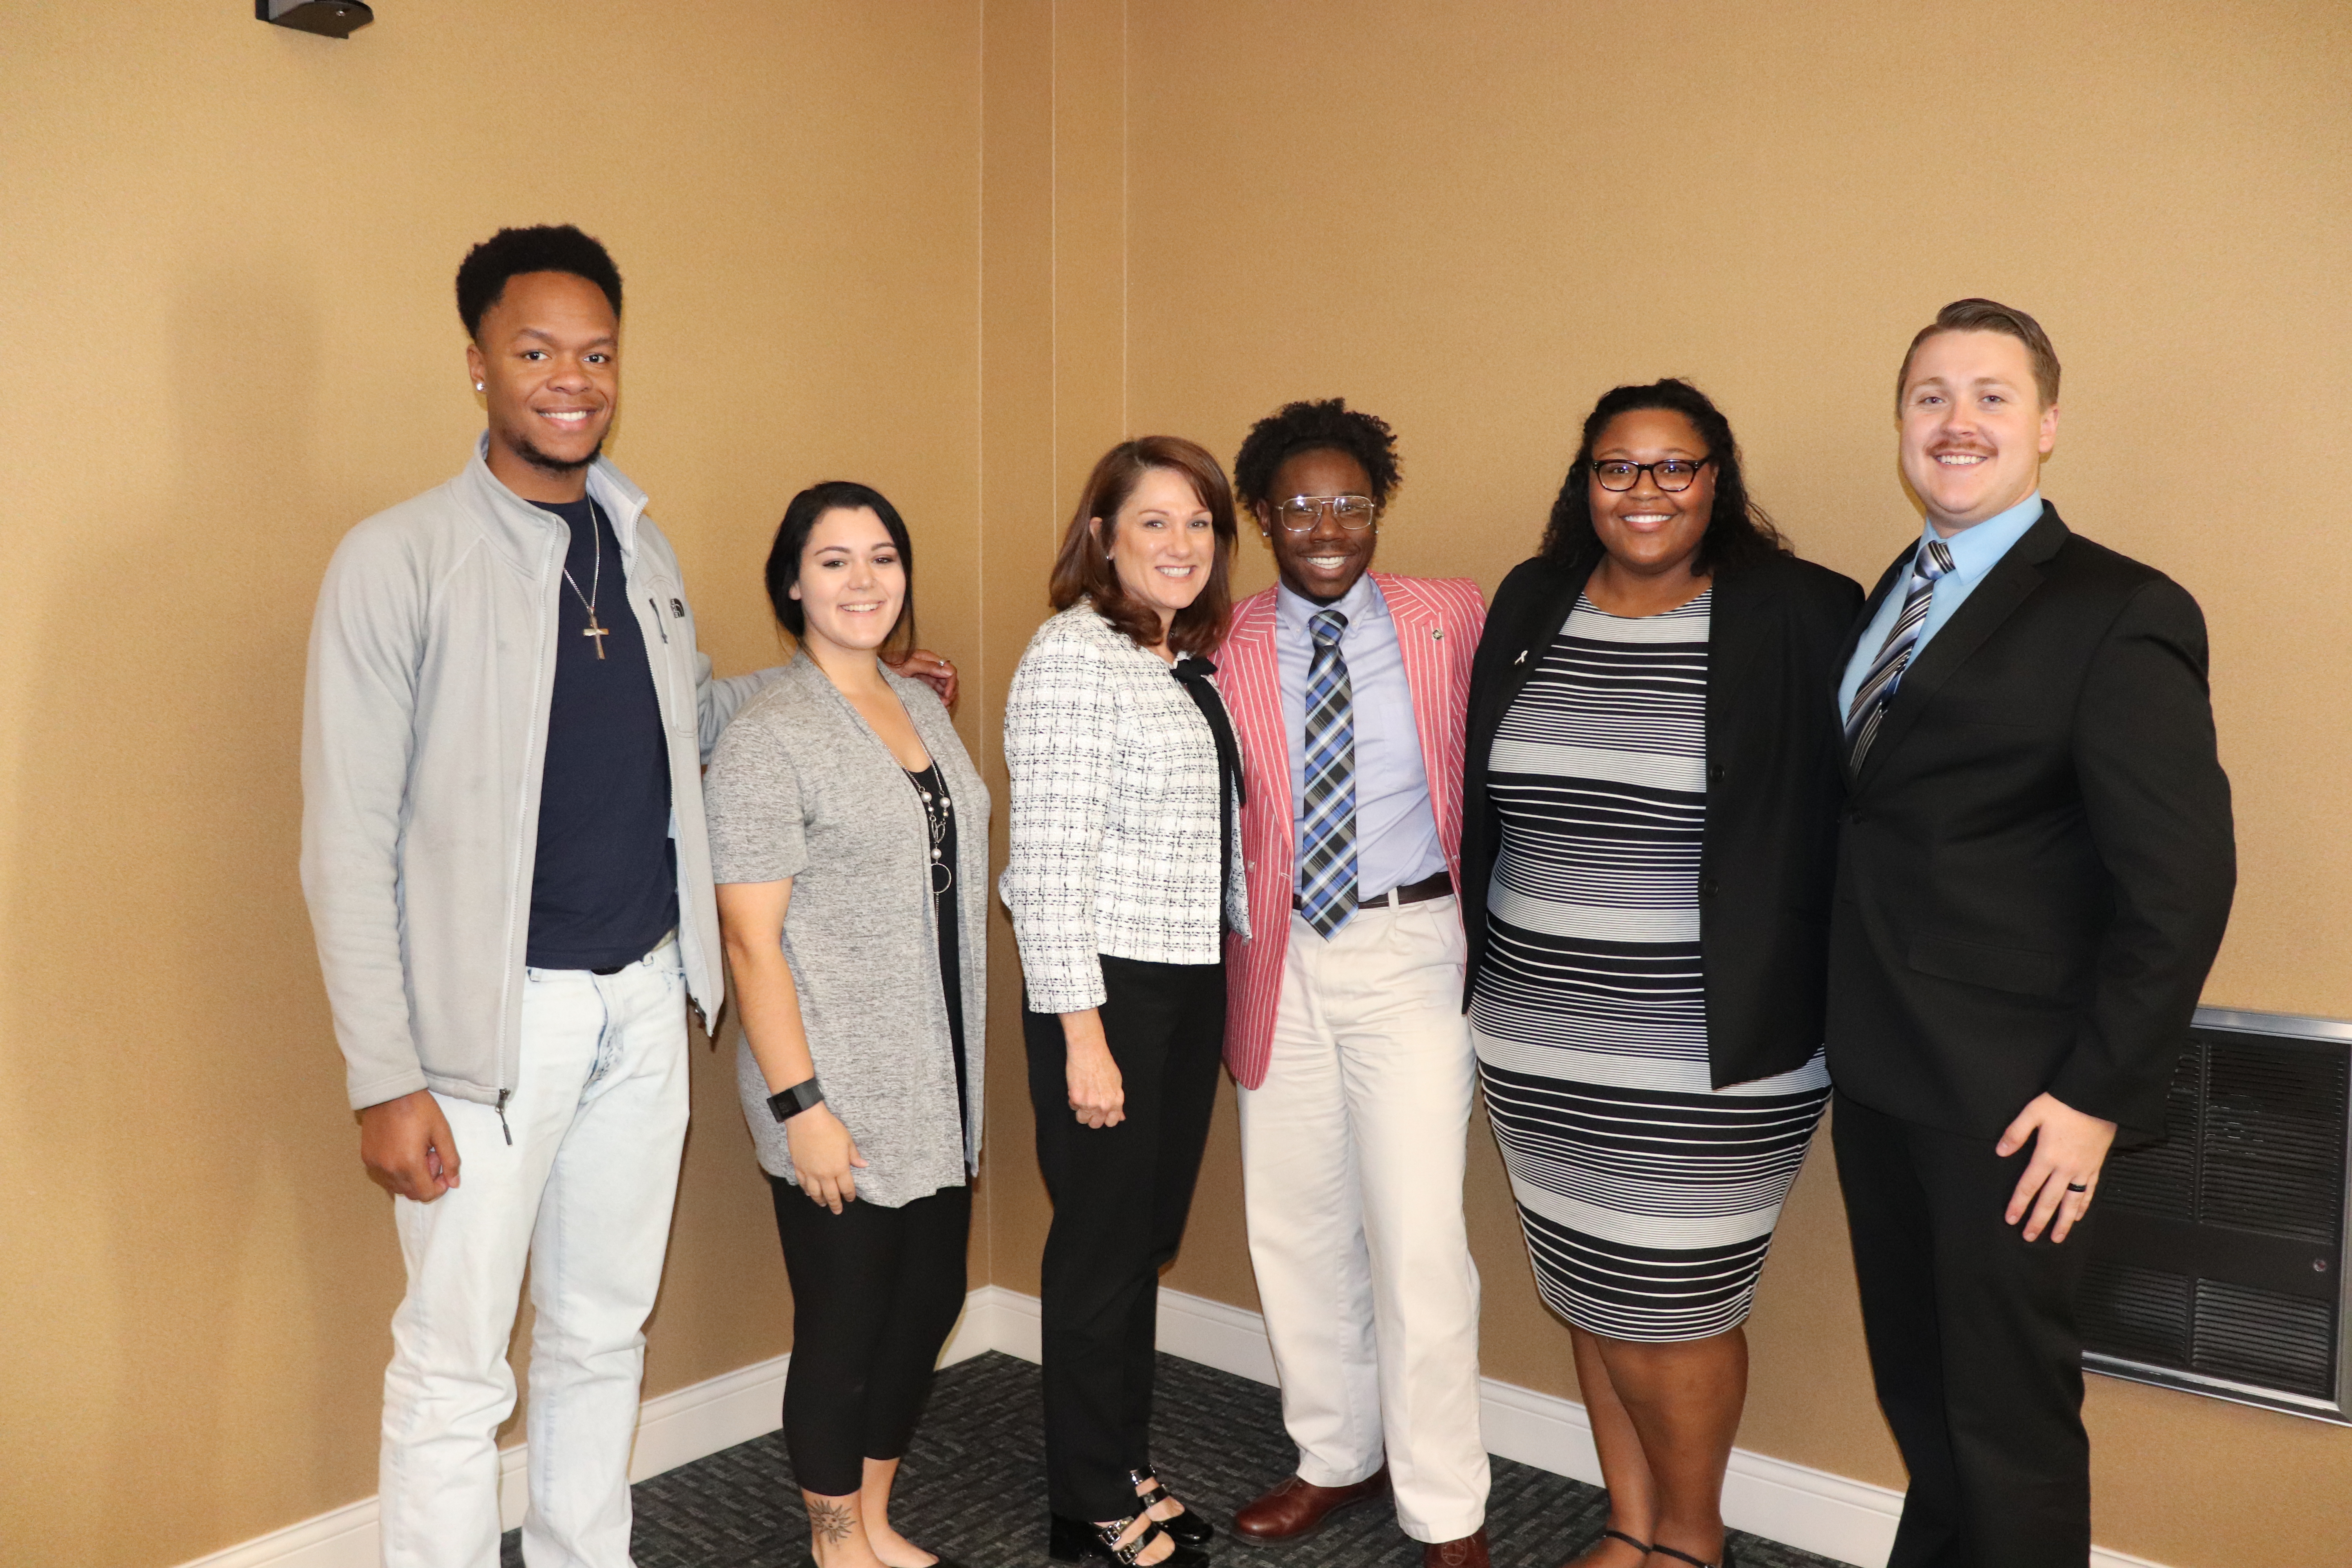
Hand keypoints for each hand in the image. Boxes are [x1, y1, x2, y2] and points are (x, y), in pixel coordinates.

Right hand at [359, 1089, 460, 1201]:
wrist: (389, 1091)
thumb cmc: (419, 1108)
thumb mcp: (442, 1131)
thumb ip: (450, 1160)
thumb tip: (454, 1184)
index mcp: (409, 1164)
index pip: (426, 1194)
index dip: (439, 1187)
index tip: (443, 1169)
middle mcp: (388, 1170)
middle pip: (412, 1193)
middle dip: (426, 1180)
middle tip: (430, 1155)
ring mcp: (375, 1165)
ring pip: (397, 1187)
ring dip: (411, 1177)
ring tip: (416, 1151)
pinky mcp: (367, 1158)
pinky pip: (384, 1177)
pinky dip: (396, 1173)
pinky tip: (402, 1151)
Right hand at [785, 1104, 867, 1212]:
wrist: (807, 1120)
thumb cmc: (830, 1128)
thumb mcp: (847, 1140)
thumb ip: (854, 1155)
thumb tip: (864, 1165)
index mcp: (839, 1168)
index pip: (846, 1188)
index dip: (849, 1195)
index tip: (850, 1199)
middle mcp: (825, 1174)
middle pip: (831, 1195)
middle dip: (836, 1204)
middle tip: (837, 1211)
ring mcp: (810, 1173)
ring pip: (815, 1193)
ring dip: (820, 1200)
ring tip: (823, 1204)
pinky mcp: (798, 1168)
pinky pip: (803, 1184)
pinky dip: (806, 1191)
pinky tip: (809, 1193)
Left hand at [885, 646, 958, 709]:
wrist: (876, 670)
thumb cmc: (890, 664)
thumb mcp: (909, 664)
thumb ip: (928, 667)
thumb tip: (948, 671)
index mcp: (930, 659)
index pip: (950, 670)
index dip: (952, 682)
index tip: (947, 694)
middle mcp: (932, 668)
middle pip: (950, 680)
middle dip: (950, 692)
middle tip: (944, 703)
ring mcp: (928, 678)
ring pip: (945, 688)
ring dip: (947, 697)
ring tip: (942, 706)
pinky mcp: (923, 686)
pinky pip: (937, 693)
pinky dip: (940, 700)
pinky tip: (938, 706)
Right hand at [1061, 1012, 1124, 1127]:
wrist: (1089, 1050)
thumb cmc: (1103, 1062)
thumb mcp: (1117, 1082)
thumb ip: (1117, 1101)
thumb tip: (1120, 1116)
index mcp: (1116, 1101)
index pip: (1112, 1122)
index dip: (1105, 1118)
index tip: (1100, 1114)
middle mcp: (1104, 1105)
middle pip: (1096, 1124)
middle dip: (1091, 1117)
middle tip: (1089, 1105)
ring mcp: (1090, 1103)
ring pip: (1082, 1119)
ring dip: (1081, 1110)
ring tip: (1082, 1096)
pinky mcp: (1077, 1099)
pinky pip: (1073, 1107)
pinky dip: (1073, 1100)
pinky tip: (1077, 1088)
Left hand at [1997, 1092, 2116, 1242]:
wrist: (2098, 1099)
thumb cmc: (2064, 1104)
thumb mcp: (2033, 1112)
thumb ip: (2015, 1133)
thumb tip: (2000, 1151)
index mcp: (2047, 1156)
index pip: (2029, 1186)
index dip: (2019, 1204)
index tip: (2010, 1219)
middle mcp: (2065, 1168)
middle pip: (2049, 1200)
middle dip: (2038, 1220)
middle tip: (2029, 1237)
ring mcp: (2083, 1170)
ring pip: (2072, 1202)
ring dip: (2063, 1222)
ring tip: (2056, 1238)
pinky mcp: (2096, 1166)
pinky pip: (2090, 1191)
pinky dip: (2083, 1206)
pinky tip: (2078, 1217)